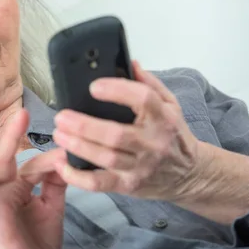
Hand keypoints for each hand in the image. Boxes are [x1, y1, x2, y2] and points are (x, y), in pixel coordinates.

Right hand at [0, 109, 67, 248]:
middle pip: (2, 159)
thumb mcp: (52, 205)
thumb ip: (55, 180)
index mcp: (15, 188)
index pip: (28, 164)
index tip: (67, 151)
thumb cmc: (40, 241)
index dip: (47, 158)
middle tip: (22, 113)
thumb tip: (62, 154)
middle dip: (11, 135)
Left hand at [52, 60, 202, 201]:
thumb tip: (129, 63)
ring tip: (59, 133)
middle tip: (62, 116)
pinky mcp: (129, 185)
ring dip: (78, 146)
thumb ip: (150, 83)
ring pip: (106, 157)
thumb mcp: (171, 104)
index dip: (117, 91)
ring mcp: (140, 166)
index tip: (94, 86)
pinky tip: (62, 164)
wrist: (190, 175)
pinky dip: (78, 177)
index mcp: (163, 117)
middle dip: (84, 125)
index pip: (143, 99)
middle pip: (116, 134)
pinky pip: (100, 184)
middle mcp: (152, 142)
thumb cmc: (173, 135)